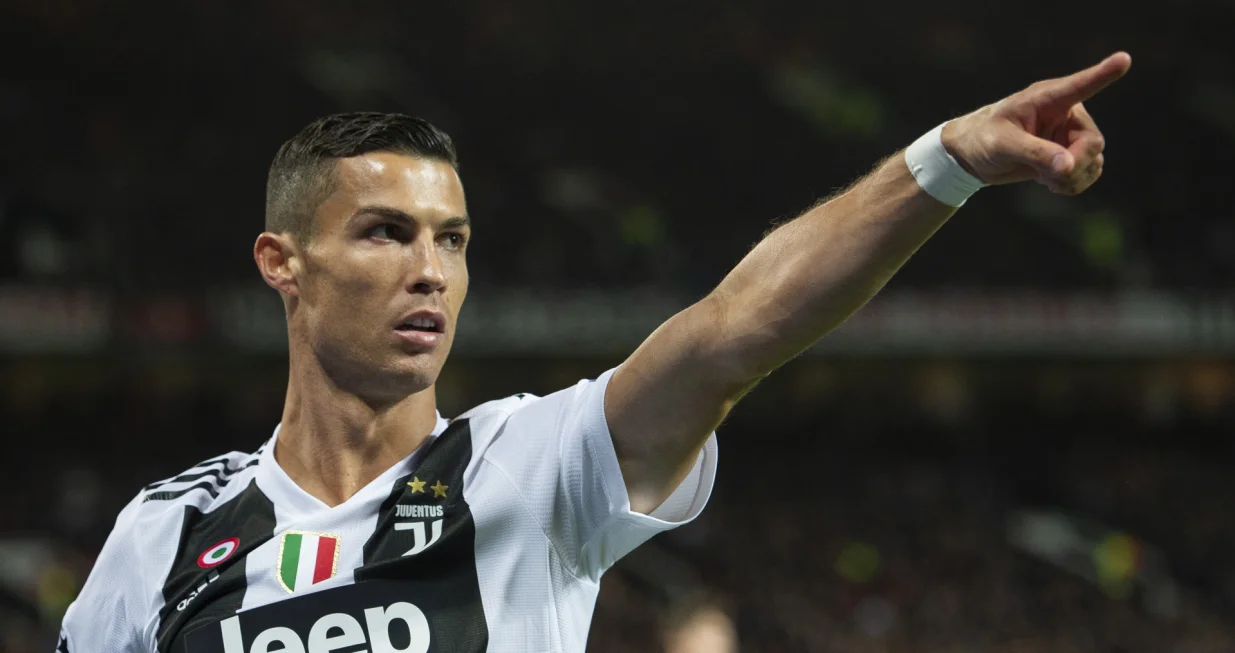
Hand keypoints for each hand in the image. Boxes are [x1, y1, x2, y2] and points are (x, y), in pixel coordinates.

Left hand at [941, 52, 1131, 194]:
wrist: (972, 156)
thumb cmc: (982, 138)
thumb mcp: (1003, 145)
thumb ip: (1035, 154)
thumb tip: (1069, 167)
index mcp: (1049, 98)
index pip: (1081, 85)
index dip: (1104, 73)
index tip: (1124, 59)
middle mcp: (1066, 114)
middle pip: (1093, 142)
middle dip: (1076, 164)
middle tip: (1052, 178)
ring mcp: (1069, 135)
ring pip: (1094, 160)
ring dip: (1074, 178)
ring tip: (1045, 179)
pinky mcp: (1067, 155)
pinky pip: (1087, 173)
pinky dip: (1073, 184)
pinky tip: (1050, 183)